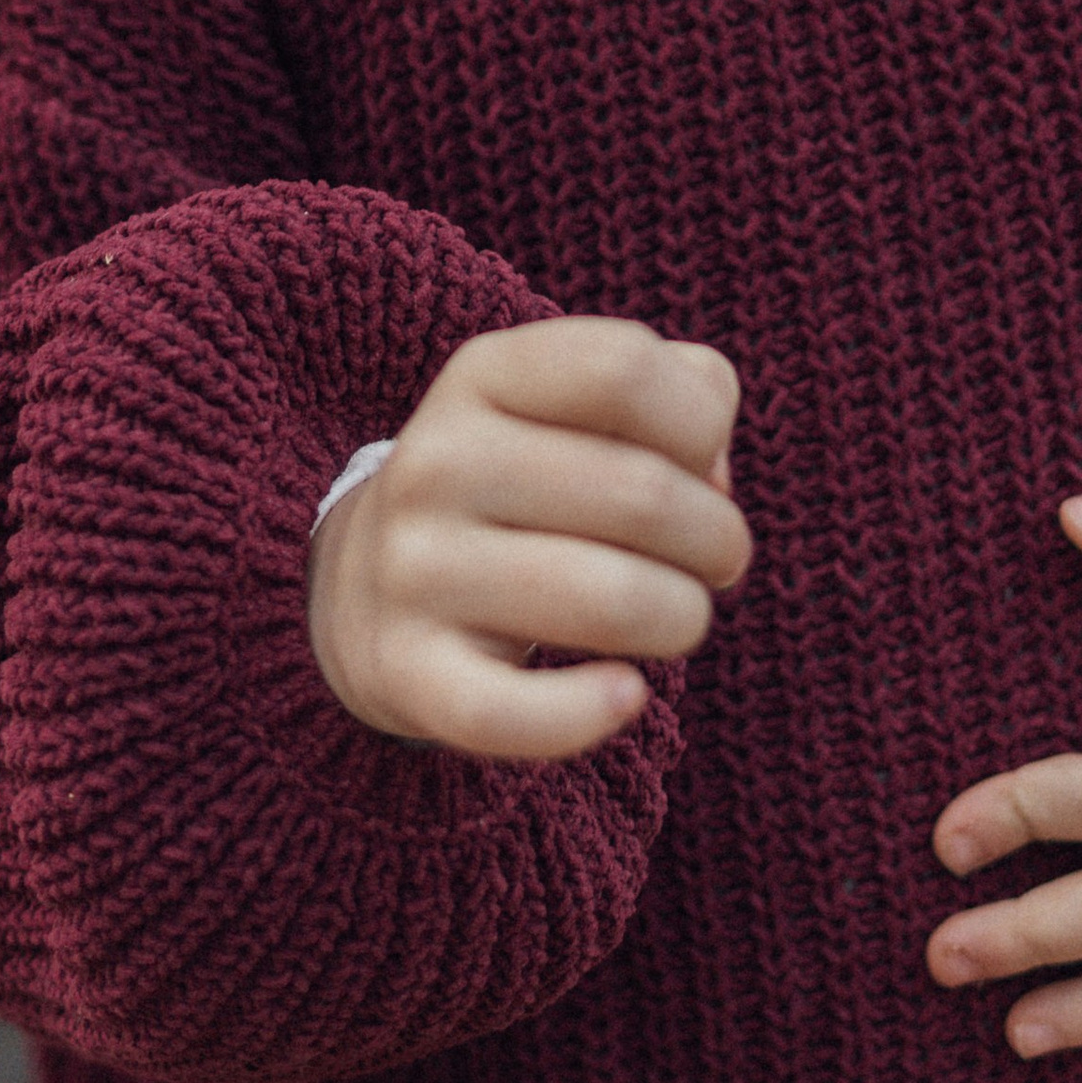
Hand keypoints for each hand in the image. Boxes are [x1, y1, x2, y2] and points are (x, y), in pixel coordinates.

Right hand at [307, 319, 749, 764]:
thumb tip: (714, 484)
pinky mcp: (406, 674)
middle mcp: (436, 461)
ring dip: (684, 618)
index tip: (702, 469)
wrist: (363, 592)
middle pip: (644, 492)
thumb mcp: (581, 408)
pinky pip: (516, 714)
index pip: (623, 367)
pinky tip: (626, 694)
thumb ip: (684, 397)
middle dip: (718, 539)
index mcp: (482, 374)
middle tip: (714, 564)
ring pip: (612, 602)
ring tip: (676, 619)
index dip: (700, 424)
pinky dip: (595, 714)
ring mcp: (413, 570)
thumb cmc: (526, 486)